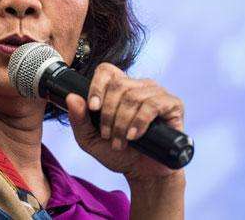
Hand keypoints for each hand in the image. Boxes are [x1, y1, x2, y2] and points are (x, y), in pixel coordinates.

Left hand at [65, 63, 184, 182]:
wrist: (143, 173)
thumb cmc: (117, 153)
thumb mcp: (90, 140)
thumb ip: (78, 120)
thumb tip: (72, 97)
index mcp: (119, 88)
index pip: (106, 70)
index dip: (97, 86)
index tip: (93, 108)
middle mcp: (138, 86)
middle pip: (119, 85)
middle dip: (108, 113)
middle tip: (108, 135)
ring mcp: (157, 93)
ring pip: (134, 96)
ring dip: (123, 122)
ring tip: (121, 142)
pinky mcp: (173, 105)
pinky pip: (154, 104)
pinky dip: (140, 121)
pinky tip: (135, 136)